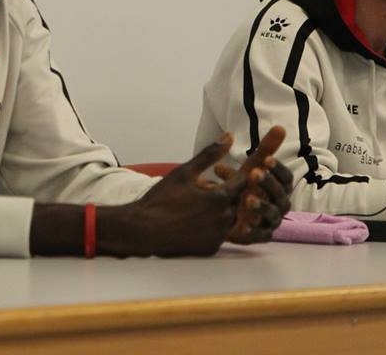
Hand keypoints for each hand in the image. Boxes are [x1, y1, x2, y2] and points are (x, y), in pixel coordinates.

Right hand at [100, 134, 261, 256]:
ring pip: (229, 219)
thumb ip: (209, 154)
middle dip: (228, 195)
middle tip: (208, 191)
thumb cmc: (162, 199)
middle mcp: (224, 219)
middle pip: (237, 202)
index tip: (225, 174)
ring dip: (221, 211)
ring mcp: (218, 236)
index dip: (235, 177)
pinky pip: (219, 234)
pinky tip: (195, 222)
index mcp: (220, 198)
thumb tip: (229, 136)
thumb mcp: (184, 172)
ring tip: (201, 207)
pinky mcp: (211, 248)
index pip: (242, 183)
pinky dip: (212, 227)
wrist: (143, 230)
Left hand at [213, 126, 292, 243]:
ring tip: (247, 199)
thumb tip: (280, 126)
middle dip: (268, 183)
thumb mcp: (252, 167)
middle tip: (253, 173)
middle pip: (280, 195)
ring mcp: (271, 221)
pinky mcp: (261, 236)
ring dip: (261, 206)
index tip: (265, 159)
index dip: (277, 168)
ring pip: (272, 215)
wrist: (230, 212)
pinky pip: (260, 236)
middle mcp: (280, 204)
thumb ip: (264, 150)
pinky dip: (253, 231)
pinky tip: (242, 224)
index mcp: (280, 187)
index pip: (286, 177)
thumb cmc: (245, 187)